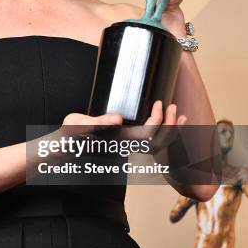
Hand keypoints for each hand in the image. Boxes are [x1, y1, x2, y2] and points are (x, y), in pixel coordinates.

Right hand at [61, 101, 185, 143]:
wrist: (68, 143)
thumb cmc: (72, 134)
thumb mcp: (79, 124)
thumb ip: (98, 122)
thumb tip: (117, 119)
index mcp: (118, 140)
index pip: (147, 135)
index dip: (157, 120)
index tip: (158, 102)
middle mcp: (127, 145)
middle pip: (158, 143)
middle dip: (170, 125)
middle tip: (173, 106)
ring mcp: (128, 144)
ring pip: (158, 145)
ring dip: (172, 130)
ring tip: (179, 114)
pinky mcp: (127, 140)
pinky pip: (153, 141)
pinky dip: (165, 132)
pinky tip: (169, 120)